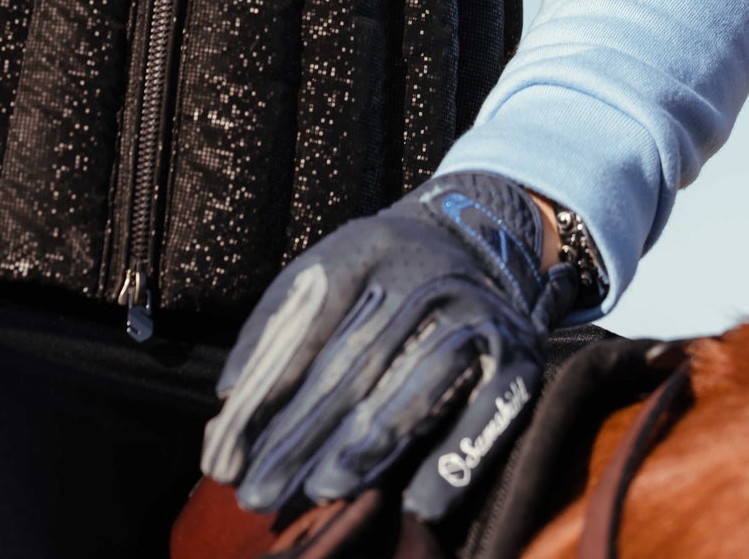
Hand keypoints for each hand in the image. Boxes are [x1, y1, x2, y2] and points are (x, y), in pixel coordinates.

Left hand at [201, 172, 575, 521]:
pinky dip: (454, 461)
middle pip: (355, 360)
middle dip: (300, 433)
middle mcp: (428, 273)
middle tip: (258, 489)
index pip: (310, 318)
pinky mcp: (520, 358)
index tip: (228, 445)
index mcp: (370, 247)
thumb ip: (279, 326)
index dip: (267, 386)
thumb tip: (231, 394)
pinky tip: (416, 503)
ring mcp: (478, 314)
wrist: (480, 244)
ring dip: (366, 445)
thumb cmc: (383, 278)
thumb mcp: (329, 271)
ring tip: (320, 490)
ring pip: (415, 386)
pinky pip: (488, 414)